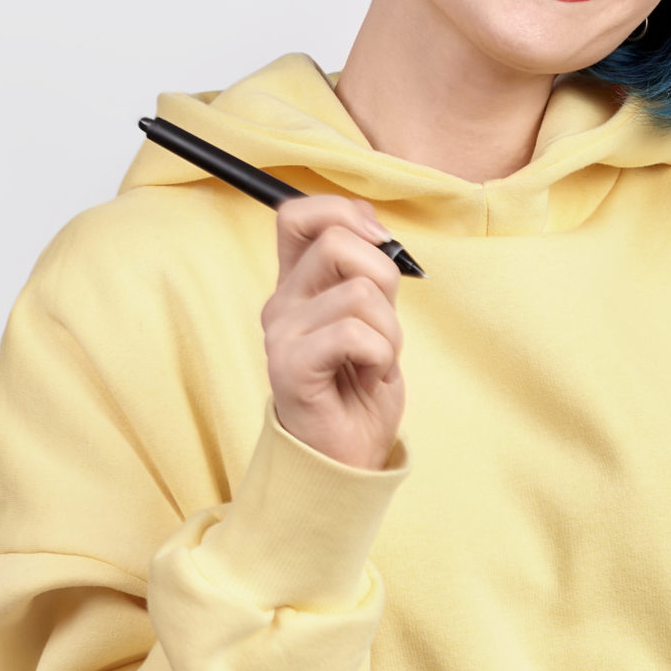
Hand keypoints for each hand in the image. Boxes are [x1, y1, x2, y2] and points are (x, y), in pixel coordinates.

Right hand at [262, 195, 404, 469]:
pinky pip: (353, 333)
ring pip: (359, 292)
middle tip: (384, 324)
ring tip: (376, 361)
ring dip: (389, 331)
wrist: (346, 456)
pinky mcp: (290, 366)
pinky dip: (380, 356)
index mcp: (298, 284)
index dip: (346, 214)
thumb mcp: (374, 316)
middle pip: (338, 241)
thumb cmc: (360, 386)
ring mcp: (281, 334)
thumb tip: (380, 233)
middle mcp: (282, 302)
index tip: (380, 245)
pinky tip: (369, 377)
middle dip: (385, 277)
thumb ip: (369, 273)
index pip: (298, 214)